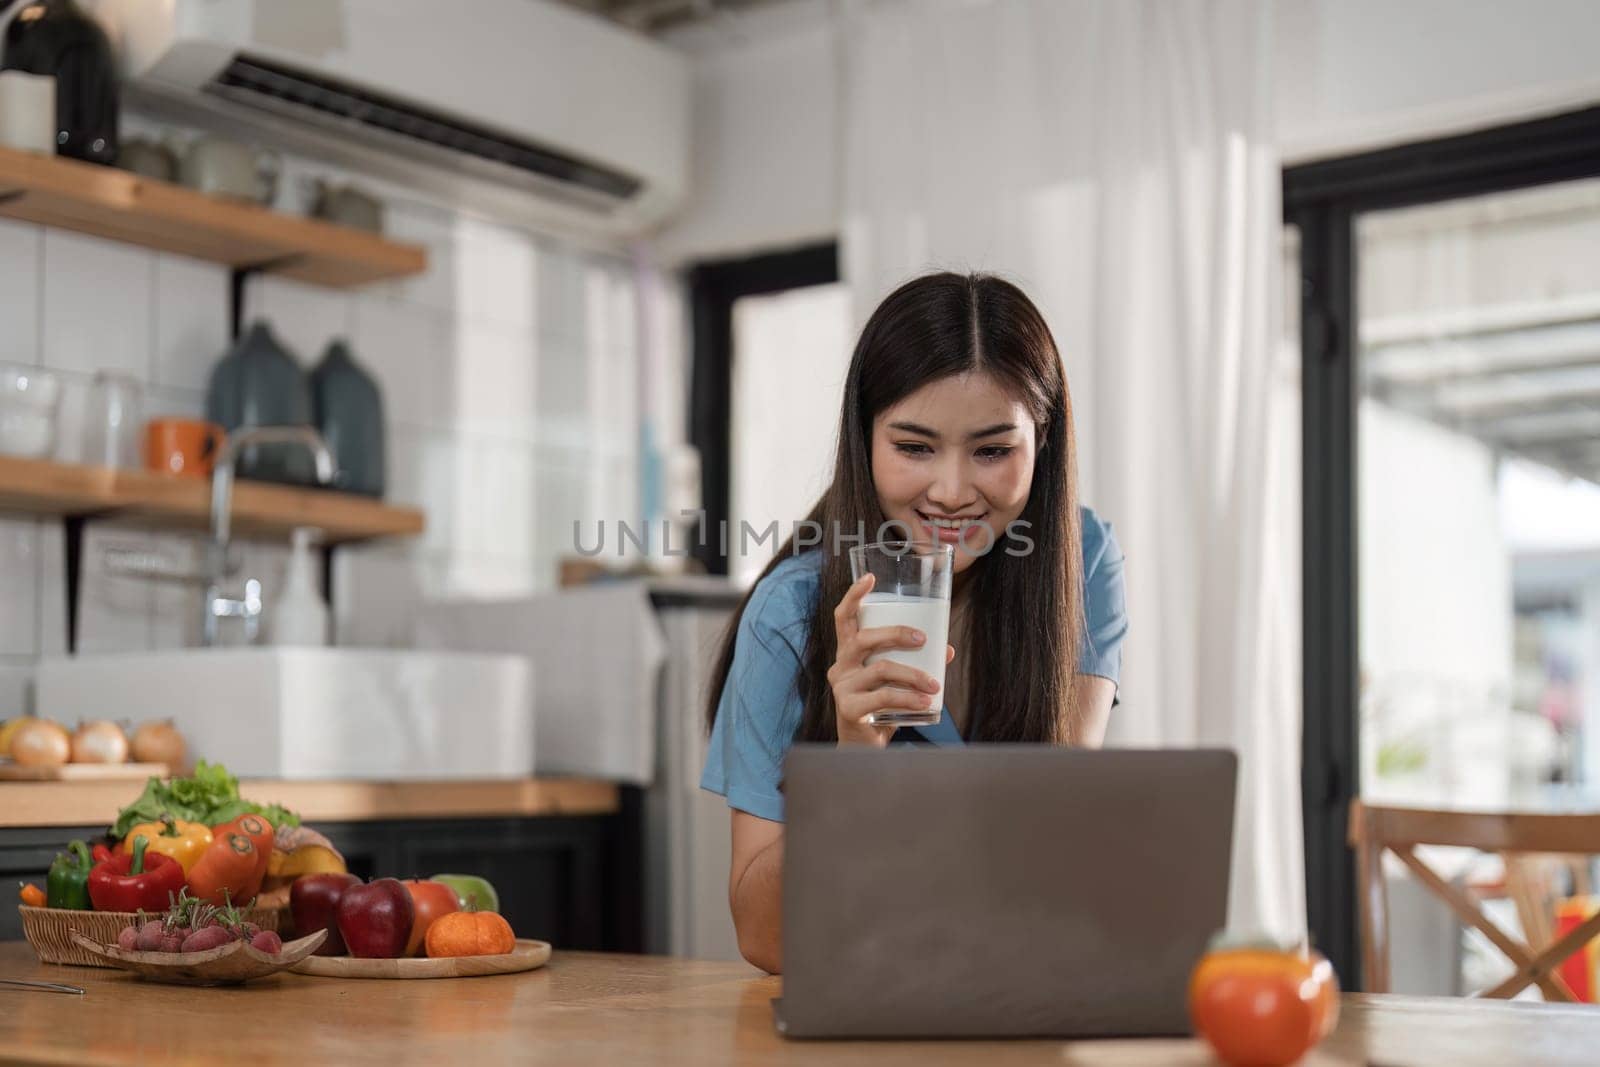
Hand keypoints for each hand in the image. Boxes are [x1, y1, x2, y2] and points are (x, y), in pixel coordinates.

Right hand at [827, 573, 951, 746]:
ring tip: (935, 684)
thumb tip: (947, 649)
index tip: (870, 578)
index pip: (844, 618)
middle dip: (897, 633)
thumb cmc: (880, 709)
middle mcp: (840, 666)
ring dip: (913, 674)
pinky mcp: (849, 709)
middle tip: (924, 639)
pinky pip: (884, 697)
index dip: (854, 596)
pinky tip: (927, 703)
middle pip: (864, 639)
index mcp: (848, 654)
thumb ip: (917, 663)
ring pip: (881, 669)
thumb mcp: (896, 682)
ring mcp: (842, 688)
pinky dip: (909, 698)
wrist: (865, 749)